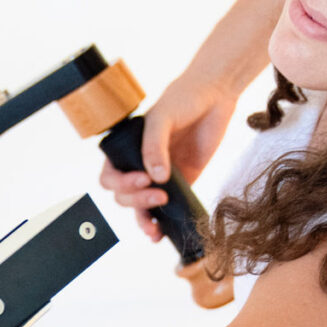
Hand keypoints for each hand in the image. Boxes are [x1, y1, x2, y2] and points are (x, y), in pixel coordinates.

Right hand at [98, 69, 240, 242]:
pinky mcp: (184, 182)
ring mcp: (161, 175)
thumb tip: (156, 177)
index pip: (111, 175)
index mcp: (127, 148)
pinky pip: (169, 207)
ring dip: (144, 219)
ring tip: (154, 228)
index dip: (122, 183)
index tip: (144, 178)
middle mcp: (141, 163)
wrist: (215, 95)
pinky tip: (163, 231)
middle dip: (137, 200)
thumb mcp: (162, 117)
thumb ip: (155, 146)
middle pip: (124, 195)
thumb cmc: (183, 98)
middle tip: (159, 194)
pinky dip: (164, 221)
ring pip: (142, 206)